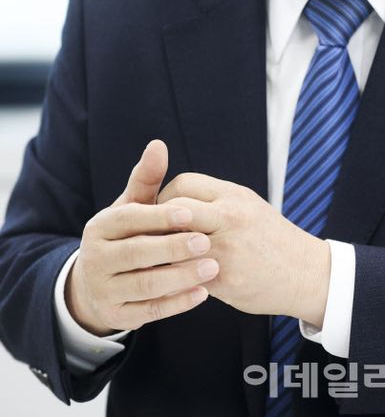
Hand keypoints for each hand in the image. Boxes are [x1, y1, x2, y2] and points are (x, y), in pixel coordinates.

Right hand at [64, 140, 217, 335]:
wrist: (97, 284)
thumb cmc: (125, 235)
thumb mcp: (131, 207)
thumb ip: (146, 179)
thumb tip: (158, 144)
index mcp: (99, 228)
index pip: (129, 219)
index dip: (159, 216)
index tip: (190, 213)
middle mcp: (96, 259)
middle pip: (137, 253)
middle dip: (173, 248)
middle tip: (206, 242)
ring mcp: (104, 291)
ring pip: (145, 285)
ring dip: (180, 277)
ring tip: (213, 268)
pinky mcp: (117, 317)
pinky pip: (150, 311)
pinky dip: (177, 303)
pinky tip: (203, 293)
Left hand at [157, 174, 330, 325]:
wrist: (304, 272)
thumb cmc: (270, 237)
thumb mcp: (247, 205)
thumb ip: (213, 200)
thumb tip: (174, 201)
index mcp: (233, 195)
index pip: (182, 184)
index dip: (165, 198)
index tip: (160, 213)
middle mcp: (230, 217)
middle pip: (174, 211)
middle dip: (155, 224)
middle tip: (147, 237)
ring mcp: (227, 248)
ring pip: (175, 245)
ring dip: (159, 254)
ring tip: (151, 260)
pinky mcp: (225, 278)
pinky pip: (185, 276)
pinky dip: (173, 279)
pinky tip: (168, 282)